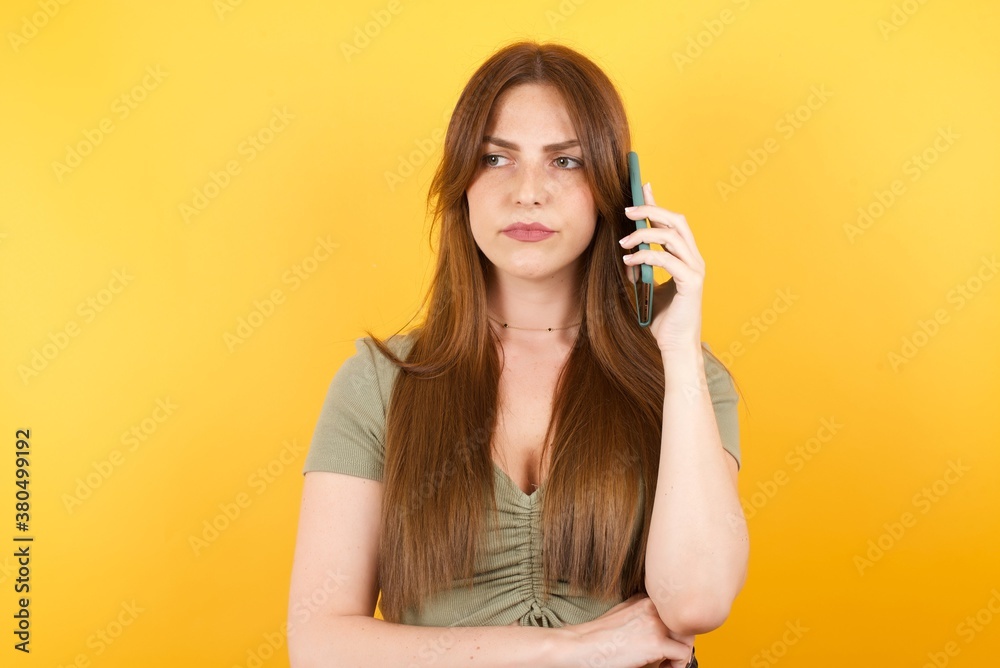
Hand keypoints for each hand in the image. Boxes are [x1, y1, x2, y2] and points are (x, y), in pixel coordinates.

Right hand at [560, 594, 694, 667]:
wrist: (581, 646)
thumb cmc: (597, 637)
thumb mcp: (623, 616)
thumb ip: (644, 617)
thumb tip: (663, 631)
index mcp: (645, 598)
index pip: (674, 611)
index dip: (673, 630)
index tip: (665, 645)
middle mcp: (652, 606)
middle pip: (684, 622)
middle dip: (681, 642)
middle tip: (668, 657)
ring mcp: (655, 622)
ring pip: (688, 637)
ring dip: (681, 653)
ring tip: (666, 664)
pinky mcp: (656, 642)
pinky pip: (684, 655)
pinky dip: (678, 666)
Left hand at [621, 182, 705, 354]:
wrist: (675, 345)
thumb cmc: (663, 318)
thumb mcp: (647, 284)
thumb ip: (642, 264)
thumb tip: (627, 247)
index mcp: (686, 257)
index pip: (673, 222)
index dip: (658, 203)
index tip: (642, 187)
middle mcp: (694, 259)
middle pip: (677, 221)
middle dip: (651, 211)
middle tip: (627, 210)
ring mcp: (695, 270)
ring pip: (672, 236)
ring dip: (644, 234)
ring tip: (623, 243)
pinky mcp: (691, 283)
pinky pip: (667, 260)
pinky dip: (645, 256)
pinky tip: (628, 262)